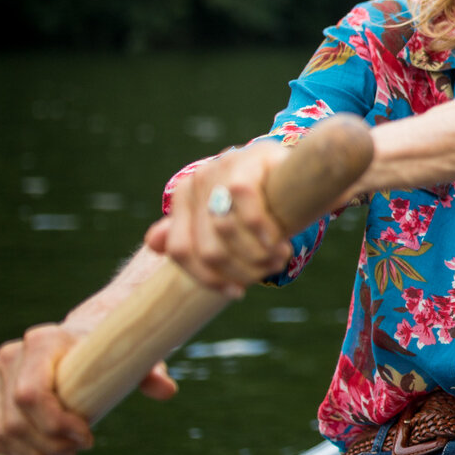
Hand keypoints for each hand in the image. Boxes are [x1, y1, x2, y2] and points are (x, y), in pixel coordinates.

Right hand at [0, 324, 175, 454]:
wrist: (87, 333)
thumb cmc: (113, 346)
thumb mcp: (134, 354)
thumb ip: (150, 371)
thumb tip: (166, 390)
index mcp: (44, 341)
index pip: (32, 394)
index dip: (55, 424)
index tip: (87, 438)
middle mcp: (13, 355)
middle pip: (15, 419)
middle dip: (49, 444)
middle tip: (80, 449)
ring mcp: (0, 374)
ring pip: (2, 430)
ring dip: (33, 451)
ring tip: (66, 453)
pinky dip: (16, 450)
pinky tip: (43, 454)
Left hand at [144, 141, 292, 292]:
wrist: (302, 162)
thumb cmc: (264, 196)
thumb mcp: (229, 216)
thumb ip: (191, 231)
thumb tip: (153, 244)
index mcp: (183, 198)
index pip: (180, 251)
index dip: (207, 278)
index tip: (237, 292)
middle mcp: (195, 181)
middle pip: (207, 248)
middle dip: (241, 269)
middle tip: (267, 272)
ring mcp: (220, 168)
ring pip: (224, 231)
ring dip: (256, 255)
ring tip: (278, 258)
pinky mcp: (248, 161)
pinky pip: (247, 207)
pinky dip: (263, 232)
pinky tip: (278, 242)